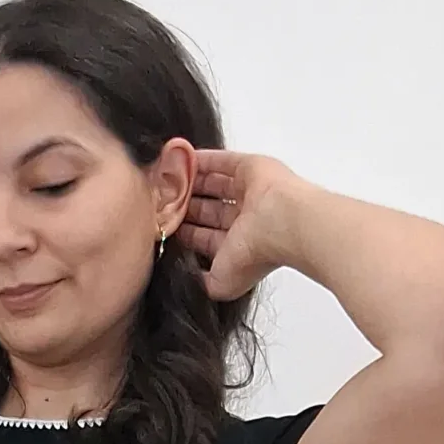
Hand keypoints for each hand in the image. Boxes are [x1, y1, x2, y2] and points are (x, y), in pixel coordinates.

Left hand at [174, 151, 304, 301]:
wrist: (282, 224)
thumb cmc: (255, 255)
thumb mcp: (219, 284)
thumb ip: (199, 282)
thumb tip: (185, 281)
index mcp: (237, 247)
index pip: (204, 238)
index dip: (184, 232)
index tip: (161, 225)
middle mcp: (244, 220)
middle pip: (207, 210)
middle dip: (185, 206)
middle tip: (161, 200)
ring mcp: (249, 193)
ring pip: (214, 185)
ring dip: (192, 182)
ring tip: (168, 178)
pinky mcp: (250, 168)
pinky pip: (222, 162)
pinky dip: (203, 160)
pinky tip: (183, 158)